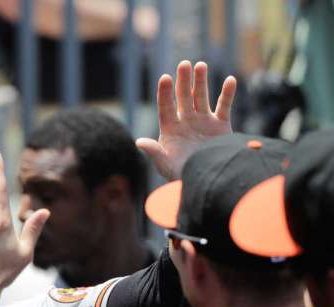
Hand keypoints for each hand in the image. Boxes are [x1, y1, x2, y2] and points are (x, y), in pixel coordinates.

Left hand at [136, 60, 236, 180]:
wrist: (205, 180)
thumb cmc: (179, 175)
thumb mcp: (164, 164)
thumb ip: (153, 152)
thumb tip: (138, 142)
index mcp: (169, 129)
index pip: (165, 107)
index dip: (165, 93)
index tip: (165, 77)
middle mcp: (185, 121)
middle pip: (183, 97)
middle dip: (183, 81)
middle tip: (184, 64)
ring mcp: (203, 121)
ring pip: (201, 97)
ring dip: (201, 81)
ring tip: (200, 65)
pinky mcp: (220, 125)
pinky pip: (224, 106)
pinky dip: (227, 94)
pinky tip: (230, 80)